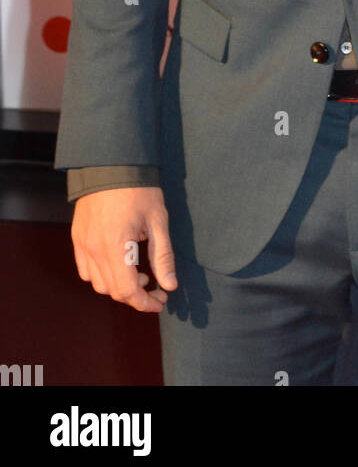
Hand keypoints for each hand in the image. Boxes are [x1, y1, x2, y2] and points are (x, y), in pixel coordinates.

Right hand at [71, 186, 176, 311]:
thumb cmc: (139, 189)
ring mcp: (82, 244)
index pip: (127, 291)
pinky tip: (118, 264)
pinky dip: (101, 275)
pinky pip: (85, 269)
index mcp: (116, 248)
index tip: (161, 300)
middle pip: (112, 290)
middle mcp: (94, 250)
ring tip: (138, 273)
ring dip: (118, 286)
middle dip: (135, 296)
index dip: (145, 303)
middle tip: (156, 287)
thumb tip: (170, 285)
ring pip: (97, 283)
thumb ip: (163, 256)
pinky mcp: (77, 237)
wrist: (112, 164)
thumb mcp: (158, 221)